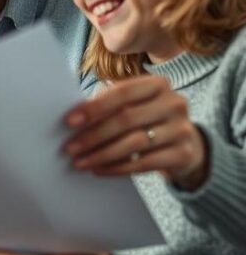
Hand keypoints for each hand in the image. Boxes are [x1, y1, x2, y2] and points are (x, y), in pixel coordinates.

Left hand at [64, 76, 207, 190]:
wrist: (185, 143)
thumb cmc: (146, 118)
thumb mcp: (132, 104)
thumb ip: (108, 104)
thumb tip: (74, 118)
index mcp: (157, 84)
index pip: (121, 93)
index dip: (94, 108)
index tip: (69, 122)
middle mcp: (173, 103)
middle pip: (126, 120)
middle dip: (93, 135)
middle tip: (70, 148)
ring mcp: (182, 129)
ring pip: (134, 143)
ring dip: (102, 154)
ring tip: (80, 161)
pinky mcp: (183, 154)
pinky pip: (144, 163)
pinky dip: (117, 168)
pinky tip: (99, 170)